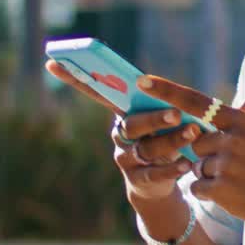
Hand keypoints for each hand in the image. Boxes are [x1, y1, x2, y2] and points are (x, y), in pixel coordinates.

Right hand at [46, 59, 194, 204]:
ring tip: (192, 134)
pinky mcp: (138, 180)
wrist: (155, 183)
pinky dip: (172, 168)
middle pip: (132, 125)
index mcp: (122, 113)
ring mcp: (126, 159)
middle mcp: (119, 134)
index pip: (95, 92)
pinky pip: (154, 173)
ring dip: (171, 141)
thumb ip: (157, 102)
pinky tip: (187, 164)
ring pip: (147, 149)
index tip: (52, 61)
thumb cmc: (161, 139)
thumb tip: (157, 83)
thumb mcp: (158, 119)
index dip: (73, 78)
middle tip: (176, 113)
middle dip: (154, 118)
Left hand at [135, 75, 244, 238]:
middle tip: (238, 168)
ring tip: (242, 184)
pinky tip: (236, 197)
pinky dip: (210, 194)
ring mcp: (226, 165)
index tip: (142, 81)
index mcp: (243, 121)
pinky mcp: (223, 191)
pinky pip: (198, 189)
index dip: (167, 91)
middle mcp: (232, 139)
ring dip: (211, 177)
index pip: (197, 102)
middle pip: (195, 143)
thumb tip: (243, 100)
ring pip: (197, 167)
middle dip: (208, 155)